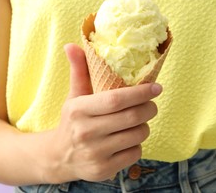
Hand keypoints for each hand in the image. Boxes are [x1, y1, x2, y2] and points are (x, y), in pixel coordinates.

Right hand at [44, 44, 161, 182]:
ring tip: (138, 121)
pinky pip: (135, 153)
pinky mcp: (103, 170)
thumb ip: (79, 70)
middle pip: (131, 118)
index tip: (156, 87)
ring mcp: (94, 154)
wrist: (59, 157)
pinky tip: (128, 139)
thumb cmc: (72, 121)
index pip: (115, 100)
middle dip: (149, 108)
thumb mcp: (74, 96)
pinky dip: (137, 144)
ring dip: (144, 126)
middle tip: (152, 104)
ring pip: (137, 136)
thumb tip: (71, 44)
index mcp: (78, 110)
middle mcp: (85, 133)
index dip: (140, 93)